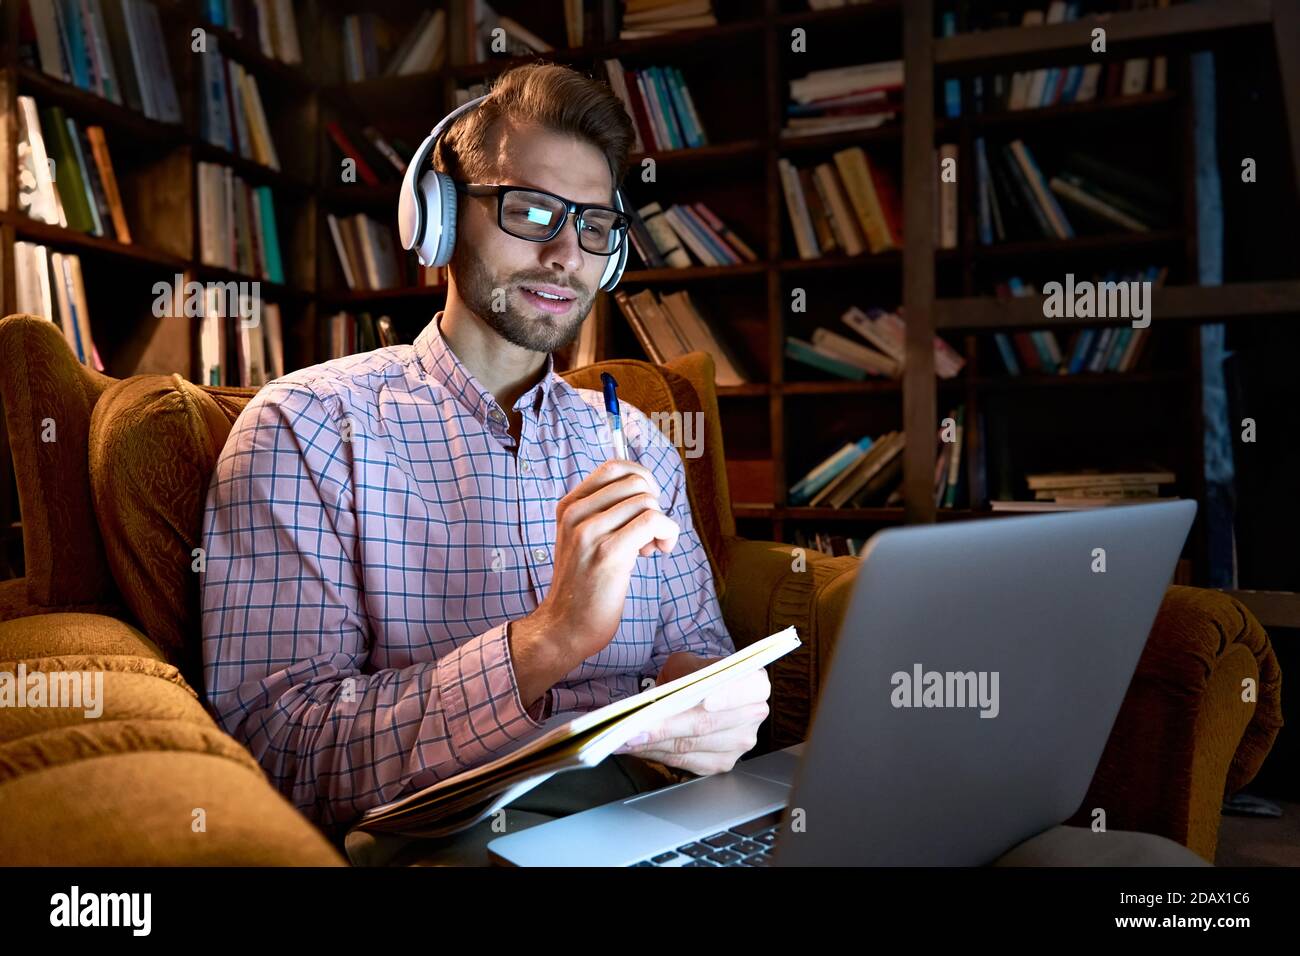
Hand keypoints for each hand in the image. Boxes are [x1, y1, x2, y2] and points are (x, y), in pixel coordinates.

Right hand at [526, 460, 679, 663]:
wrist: (564, 627)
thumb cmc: (583, 586)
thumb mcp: (583, 540)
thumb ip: (605, 514)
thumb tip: (646, 491)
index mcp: (569, 506)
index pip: (614, 467)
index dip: (642, 482)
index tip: (646, 508)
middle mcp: (575, 514)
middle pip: (635, 482)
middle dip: (654, 503)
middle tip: (648, 534)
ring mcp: (589, 532)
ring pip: (647, 501)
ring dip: (661, 523)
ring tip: (648, 548)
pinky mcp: (608, 553)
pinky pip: (652, 521)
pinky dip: (668, 532)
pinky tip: (660, 550)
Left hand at [614, 664, 770, 775]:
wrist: (700, 692)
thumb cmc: (695, 674)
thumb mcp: (689, 663)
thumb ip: (682, 677)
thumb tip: (663, 699)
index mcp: (755, 683)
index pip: (741, 691)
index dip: (720, 697)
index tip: (696, 703)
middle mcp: (754, 715)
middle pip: (706, 724)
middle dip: (665, 728)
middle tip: (633, 729)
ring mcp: (741, 743)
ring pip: (691, 746)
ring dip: (654, 744)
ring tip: (624, 739)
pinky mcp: (723, 763)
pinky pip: (686, 762)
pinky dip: (657, 755)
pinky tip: (637, 748)